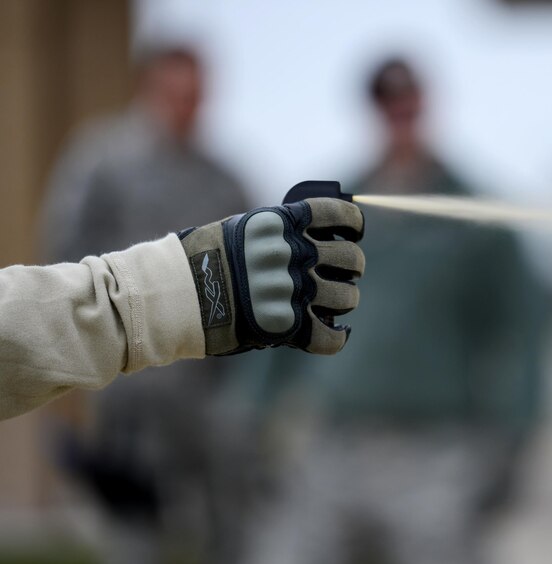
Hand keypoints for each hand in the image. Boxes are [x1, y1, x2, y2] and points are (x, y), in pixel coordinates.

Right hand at [178, 193, 364, 355]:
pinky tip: (339, 333)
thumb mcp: (244, 230)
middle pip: (351, 259)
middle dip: (353, 267)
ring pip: (347, 298)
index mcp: (284, 223)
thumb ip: (282, 234)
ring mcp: (293, 290)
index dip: (354, 225)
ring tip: (337, 303)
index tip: (355, 233)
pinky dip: (338, 337)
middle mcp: (294, 253)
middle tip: (347, 274)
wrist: (175, 294)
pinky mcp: (287, 325)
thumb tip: (318, 239)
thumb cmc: (204, 260)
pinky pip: (331, 337)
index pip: (340, 216)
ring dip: (345, 300)